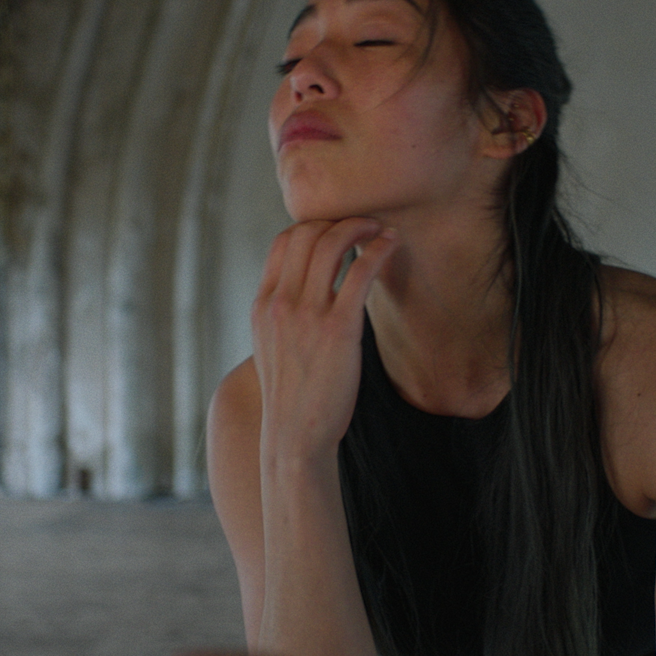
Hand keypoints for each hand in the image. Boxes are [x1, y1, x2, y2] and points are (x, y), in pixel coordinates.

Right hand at [251, 219, 398, 462]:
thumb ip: (283, 313)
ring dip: (360, 227)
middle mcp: (281, 303)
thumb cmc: (292, 394)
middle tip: (365, 222)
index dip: (313, 225)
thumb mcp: (271, 346)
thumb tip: (306, 289)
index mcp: (263, 305)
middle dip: (339, 219)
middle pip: (307, 234)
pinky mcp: (338, 330)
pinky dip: (378, 250)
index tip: (338, 228)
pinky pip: (359, 273)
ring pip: (331, 245)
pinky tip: (391, 244)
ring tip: (380, 229)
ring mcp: (307, 315)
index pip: (283, 242)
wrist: (294, 436)